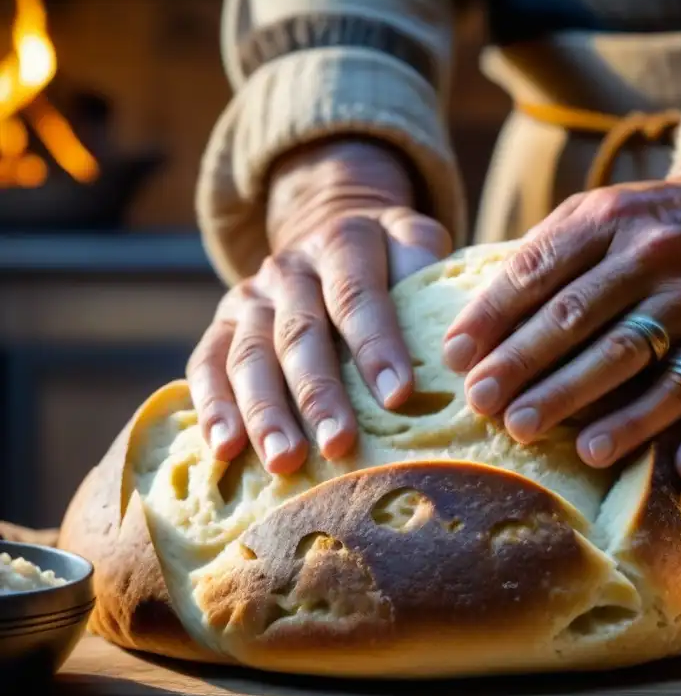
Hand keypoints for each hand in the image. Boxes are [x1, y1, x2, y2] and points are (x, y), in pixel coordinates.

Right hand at [187, 139, 450, 473]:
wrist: (333, 235)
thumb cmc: (392, 262)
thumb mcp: (417, 245)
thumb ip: (432, 273)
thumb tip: (459, 337)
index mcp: (345, 242)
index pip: (359, 295)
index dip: (376, 345)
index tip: (398, 395)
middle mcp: (290, 267)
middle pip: (300, 333)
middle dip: (319, 393)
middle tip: (339, 444)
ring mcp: (251, 297)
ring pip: (250, 354)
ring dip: (265, 411)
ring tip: (284, 460)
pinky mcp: (222, 325)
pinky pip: (207, 364)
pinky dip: (212, 406)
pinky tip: (224, 449)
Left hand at [442, 107, 680, 480]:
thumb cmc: (647, 228)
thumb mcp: (595, 215)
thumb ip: (539, 259)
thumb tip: (466, 335)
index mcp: (610, 221)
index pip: (539, 271)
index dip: (491, 316)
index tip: (453, 360)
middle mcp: (659, 259)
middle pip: (584, 321)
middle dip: (530, 368)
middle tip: (486, 409)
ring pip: (651, 364)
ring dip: (612, 412)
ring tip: (574, 450)